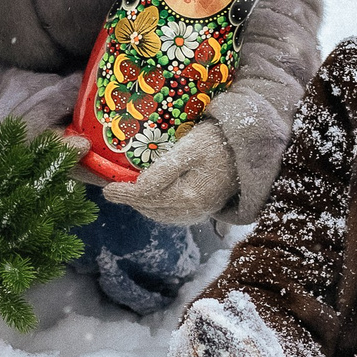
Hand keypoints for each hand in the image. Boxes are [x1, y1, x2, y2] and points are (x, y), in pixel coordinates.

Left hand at [102, 119, 235, 226]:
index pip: (146, 198)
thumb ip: (162, 171)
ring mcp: (200, 213)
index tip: (106, 189)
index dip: (124, 194)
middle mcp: (193, 210)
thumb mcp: (188, 149)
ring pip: (161, 215)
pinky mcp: (204, 210)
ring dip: (143, 205)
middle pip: (151, 209)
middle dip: (131, 200)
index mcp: (188, 196)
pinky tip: (152, 198)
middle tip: (114, 190)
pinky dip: (158, 208)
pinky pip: (173, 215)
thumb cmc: (217, 141)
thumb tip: (137, 188)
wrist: (249, 147)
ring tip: (129, 193)